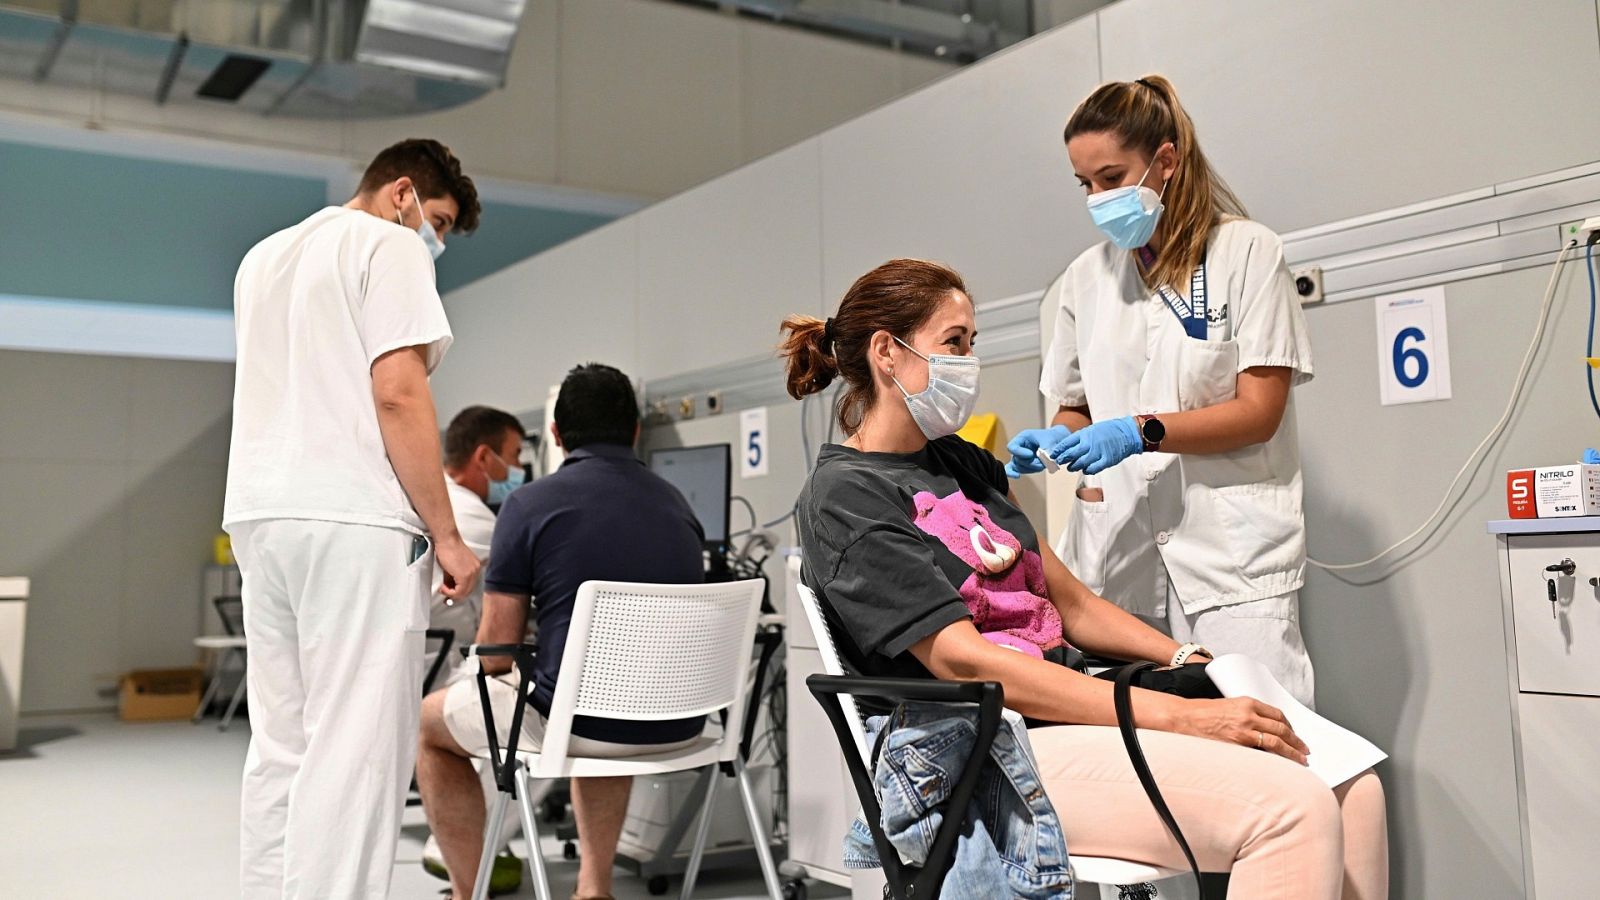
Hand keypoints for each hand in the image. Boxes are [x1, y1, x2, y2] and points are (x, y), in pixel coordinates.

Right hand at [435, 535, 481, 601]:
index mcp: (475, 567)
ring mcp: (472, 573)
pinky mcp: (465, 576)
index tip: (449, 591)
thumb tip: (450, 589)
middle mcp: (476, 570)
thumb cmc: (448, 549)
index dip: (458, 591)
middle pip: (467, 590)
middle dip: (454, 594)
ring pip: (464, 592)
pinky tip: (443, 587)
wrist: (447, 540)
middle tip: (444, 591)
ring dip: (451, 593)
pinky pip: (459, 591)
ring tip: (443, 588)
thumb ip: (454, 579)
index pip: (470, 586)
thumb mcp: (453, 567)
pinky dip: (449, 592)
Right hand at [1005, 425, 1071, 477]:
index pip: (1012, 447)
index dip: (1020, 453)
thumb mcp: (1050, 443)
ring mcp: (1020, 457)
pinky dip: (1014, 473)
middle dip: (1031, 463)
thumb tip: (1041, 463)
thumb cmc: (1052, 439)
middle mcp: (1019, 447)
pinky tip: (1017, 476)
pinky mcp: (1022, 465)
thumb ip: (1045, 452)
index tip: (1031, 454)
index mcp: (1023, 438)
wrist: (1057, 442)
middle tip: (1043, 460)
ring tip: (1043, 463)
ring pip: (1019, 467)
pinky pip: (1014, 470)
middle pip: (1017, 460)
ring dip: (1032, 468)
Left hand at [1049, 416, 1141, 474]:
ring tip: (1070, 467)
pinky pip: (1092, 469)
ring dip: (1073, 466)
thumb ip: (1080, 438)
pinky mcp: (1106, 460)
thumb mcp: (1091, 429)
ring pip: (1080, 463)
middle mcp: (1089, 443)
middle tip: (1059, 462)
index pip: (1066, 443)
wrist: (1127, 433)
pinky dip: (1087, 470)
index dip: (1058, 450)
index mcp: (1085, 434)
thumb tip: (1068, 447)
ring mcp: (1098, 452)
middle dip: (1063, 459)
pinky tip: (1085, 469)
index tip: (1053, 454)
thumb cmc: (1109, 431)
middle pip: (1071, 454)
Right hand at [1170, 696, 1308, 764]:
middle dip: (1296, 741)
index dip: (1289, 726)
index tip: (1294, 734)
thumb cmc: (1200, 713)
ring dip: (1292, 752)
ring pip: (1277, 742)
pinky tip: (1281, 765)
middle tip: (1304, 750)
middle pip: (1281, 728)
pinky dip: (1275, 759)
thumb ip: (1246, 714)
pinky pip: (1263, 752)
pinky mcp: (1238, 744)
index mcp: (1247, 702)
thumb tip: (1262, 728)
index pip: (1277, 714)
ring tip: (1300, 760)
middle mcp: (1249, 715)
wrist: (1183, 718)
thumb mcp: (1227, 706)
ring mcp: (1244, 730)